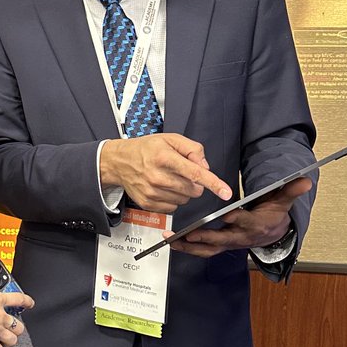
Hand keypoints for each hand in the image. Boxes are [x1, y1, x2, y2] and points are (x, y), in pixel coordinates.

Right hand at [99, 134, 232, 212]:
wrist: (120, 162)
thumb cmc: (147, 149)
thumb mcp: (170, 139)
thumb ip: (192, 149)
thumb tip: (205, 166)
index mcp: (165, 158)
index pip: (195, 173)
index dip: (214, 183)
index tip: (226, 193)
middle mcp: (158, 176)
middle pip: (193, 189)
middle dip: (194, 183)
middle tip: (182, 173)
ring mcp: (152, 192)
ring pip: (185, 199)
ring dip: (183, 191)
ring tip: (169, 179)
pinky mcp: (148, 203)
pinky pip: (173, 207)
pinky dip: (172, 199)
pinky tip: (163, 188)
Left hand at [165, 177, 312, 256]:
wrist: (272, 233)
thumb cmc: (273, 213)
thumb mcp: (283, 201)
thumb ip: (291, 190)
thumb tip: (306, 179)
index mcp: (255, 225)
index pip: (246, 221)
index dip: (237, 219)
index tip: (227, 215)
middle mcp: (240, 237)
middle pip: (221, 239)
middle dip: (203, 236)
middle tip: (186, 233)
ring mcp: (229, 243)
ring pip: (208, 248)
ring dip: (189, 246)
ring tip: (170, 240)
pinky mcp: (220, 246)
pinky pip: (203, 250)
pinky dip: (188, 248)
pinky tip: (172, 242)